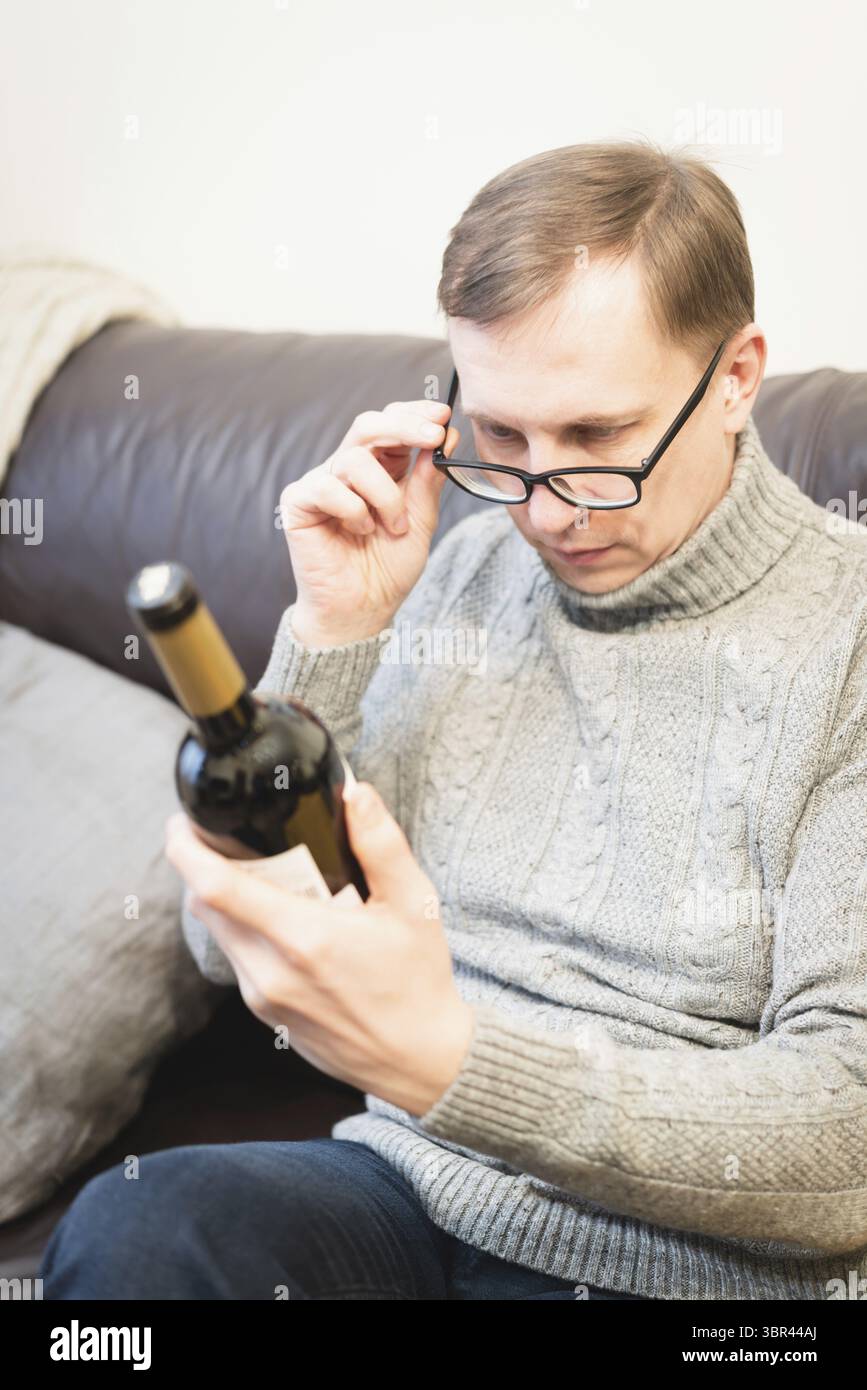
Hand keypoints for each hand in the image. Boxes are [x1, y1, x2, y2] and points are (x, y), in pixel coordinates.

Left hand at [164, 781, 474, 1115]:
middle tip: (228, 837)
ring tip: (256, 873)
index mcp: (304, 937)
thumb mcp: (414, 903)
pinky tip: (278, 918)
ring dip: (222, 899)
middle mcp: (271, 971)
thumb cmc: (419, 980)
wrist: (421, 1060)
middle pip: (205, 906)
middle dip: (204, 866)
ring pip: (218, 933)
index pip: (216, 887)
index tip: (180, 823)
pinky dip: (241, 930)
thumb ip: (381, 843)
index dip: (185, 849)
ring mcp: (264, 998)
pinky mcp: (266, 1016)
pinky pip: (236, 960)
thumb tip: (355, 792)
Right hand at [278, 399, 459, 645]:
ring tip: (393, 527)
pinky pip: (328, 488)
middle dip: (404, 426)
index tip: (442, 416)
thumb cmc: (388, 567)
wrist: (363, 608)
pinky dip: (352, 510)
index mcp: (379, 468)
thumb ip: (428, 478)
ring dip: (385, 495)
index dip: (414, 414)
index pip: (391, 424)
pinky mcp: (299, 502)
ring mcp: (322, 483)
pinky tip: (358, 531)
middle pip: (368, 425)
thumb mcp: (421, 519)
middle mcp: (348, 469)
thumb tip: (446, 436)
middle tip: (432, 437)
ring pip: (355, 461)